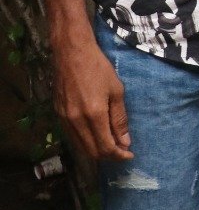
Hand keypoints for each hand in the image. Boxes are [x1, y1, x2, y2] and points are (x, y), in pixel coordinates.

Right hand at [51, 37, 132, 162]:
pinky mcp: (57, 114)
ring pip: (80, 146)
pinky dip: (85, 141)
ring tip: (111, 145)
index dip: (119, 155)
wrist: (71, 52)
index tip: (129, 155)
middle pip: (92, 151)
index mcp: (93, 115)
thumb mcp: (116, 91)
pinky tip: (95, 135)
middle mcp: (76, 121)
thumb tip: (125, 142)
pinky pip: (72, 136)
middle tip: (121, 151)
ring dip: (96, 150)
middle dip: (109, 156)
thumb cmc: (98, 68)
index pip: (106, 147)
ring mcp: (64, 119)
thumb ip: (119, 119)